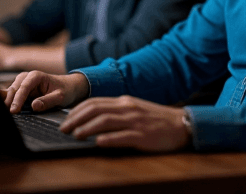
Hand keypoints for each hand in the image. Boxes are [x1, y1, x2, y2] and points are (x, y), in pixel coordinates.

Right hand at [4, 71, 89, 113]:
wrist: (67, 87)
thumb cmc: (64, 90)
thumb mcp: (60, 97)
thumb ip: (47, 101)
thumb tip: (34, 106)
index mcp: (36, 76)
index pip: (24, 87)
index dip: (18, 99)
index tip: (14, 111)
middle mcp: (27, 77)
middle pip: (14, 89)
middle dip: (9, 101)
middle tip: (6, 115)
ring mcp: (22, 83)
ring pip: (10, 92)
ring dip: (7, 102)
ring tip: (4, 114)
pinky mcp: (20, 90)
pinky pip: (12, 96)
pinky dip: (8, 102)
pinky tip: (5, 109)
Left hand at [59, 96, 190, 151]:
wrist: (182, 124)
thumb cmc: (156, 119)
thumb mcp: (134, 110)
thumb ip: (116, 112)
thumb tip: (93, 119)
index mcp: (124, 102)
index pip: (94, 102)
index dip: (76, 111)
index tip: (65, 120)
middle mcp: (127, 108)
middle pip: (95, 109)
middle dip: (76, 119)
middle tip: (64, 129)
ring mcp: (135, 121)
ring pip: (105, 121)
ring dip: (87, 128)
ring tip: (75, 136)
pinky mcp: (142, 135)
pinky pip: (122, 136)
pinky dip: (107, 139)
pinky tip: (97, 143)